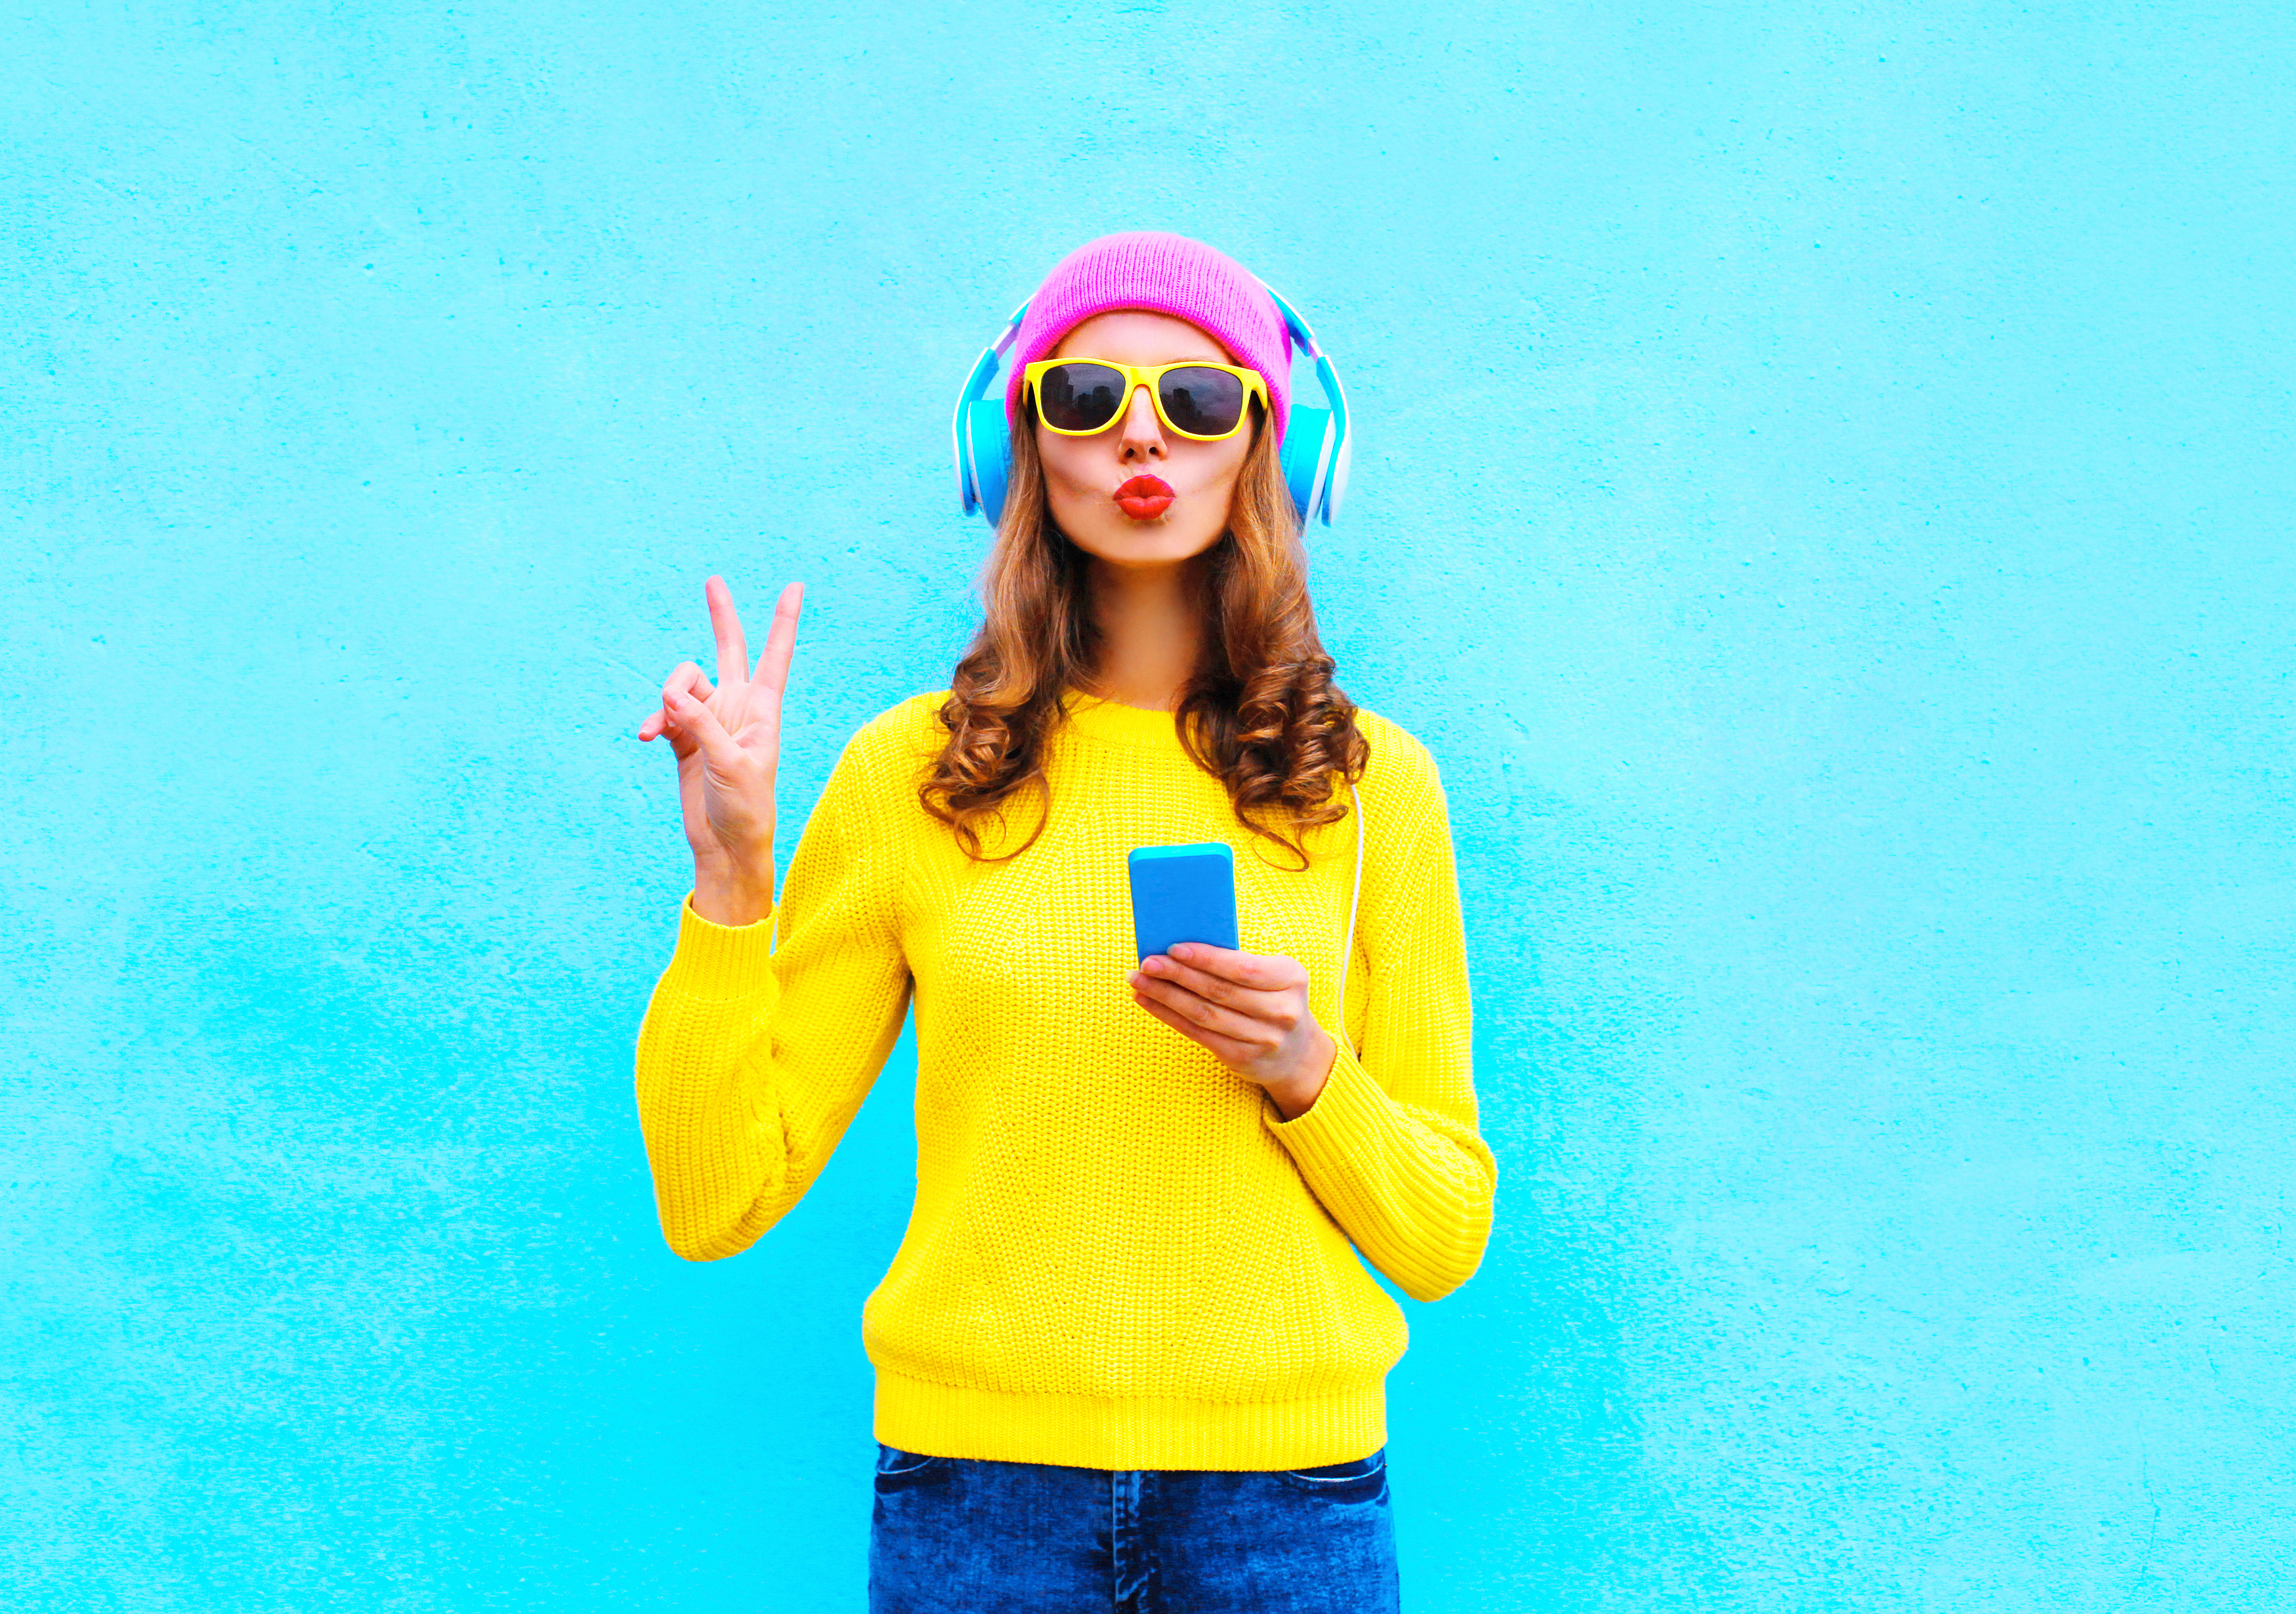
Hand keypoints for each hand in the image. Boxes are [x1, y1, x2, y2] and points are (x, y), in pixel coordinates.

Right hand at [637, 575, 802, 925]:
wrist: (726, 845)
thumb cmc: (745, 808)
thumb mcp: (730, 764)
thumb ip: (701, 724)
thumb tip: (669, 694)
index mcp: (763, 709)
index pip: (776, 656)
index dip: (784, 621)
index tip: (795, 587)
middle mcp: (738, 707)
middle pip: (729, 650)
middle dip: (721, 616)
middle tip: (714, 580)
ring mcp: (710, 720)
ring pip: (683, 683)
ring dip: (668, 698)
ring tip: (660, 726)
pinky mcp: (685, 737)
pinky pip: (664, 712)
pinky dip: (654, 720)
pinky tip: (646, 736)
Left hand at [1126, 944, 1337, 1119]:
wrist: (1297, 1054)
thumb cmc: (1273, 1000)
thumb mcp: (1273, 977)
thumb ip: (1238, 963)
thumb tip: (1181, 948)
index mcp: (1291, 978)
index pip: (1243, 968)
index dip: (1206, 959)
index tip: (1173, 947)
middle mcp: (1282, 1011)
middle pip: (1219, 991)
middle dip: (1178, 974)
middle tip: (1147, 963)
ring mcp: (1264, 1038)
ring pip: (1204, 1014)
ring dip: (1166, 996)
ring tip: (1139, 981)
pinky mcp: (1244, 1058)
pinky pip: (1199, 1034)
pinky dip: (1169, 1016)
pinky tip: (1149, 1002)